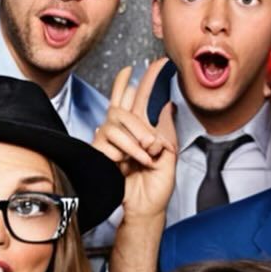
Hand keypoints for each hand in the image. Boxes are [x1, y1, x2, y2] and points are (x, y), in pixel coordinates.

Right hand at [93, 59, 177, 220]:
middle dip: (137, 102)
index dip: (147, 80)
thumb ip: (166, 130)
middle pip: (123, 101)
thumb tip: (168, 105)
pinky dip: (130, 148)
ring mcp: (111, 140)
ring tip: (149, 153)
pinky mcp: (101, 150)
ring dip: (139, 135)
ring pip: (120, 117)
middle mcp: (125, 132)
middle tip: (153, 128)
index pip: (141, 99)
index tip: (157, 62)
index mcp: (143, 131)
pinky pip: (112, 135)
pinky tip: (136, 160)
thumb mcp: (169, 156)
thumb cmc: (156, 188)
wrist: (144, 209)